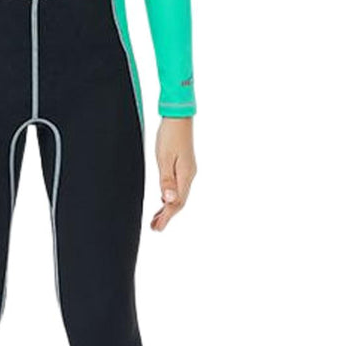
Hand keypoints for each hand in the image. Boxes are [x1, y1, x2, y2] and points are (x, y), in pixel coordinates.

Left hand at [151, 116, 196, 231]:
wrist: (178, 117)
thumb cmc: (170, 135)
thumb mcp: (164, 158)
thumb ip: (166, 180)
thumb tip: (167, 200)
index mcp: (185, 175)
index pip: (176, 202)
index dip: (166, 216)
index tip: (157, 228)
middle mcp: (189, 175)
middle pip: (179, 202)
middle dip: (167, 216)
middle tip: (155, 227)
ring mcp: (188, 170)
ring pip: (179, 195)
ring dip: (168, 208)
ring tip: (156, 218)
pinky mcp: (184, 165)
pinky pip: (178, 187)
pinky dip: (170, 196)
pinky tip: (163, 199)